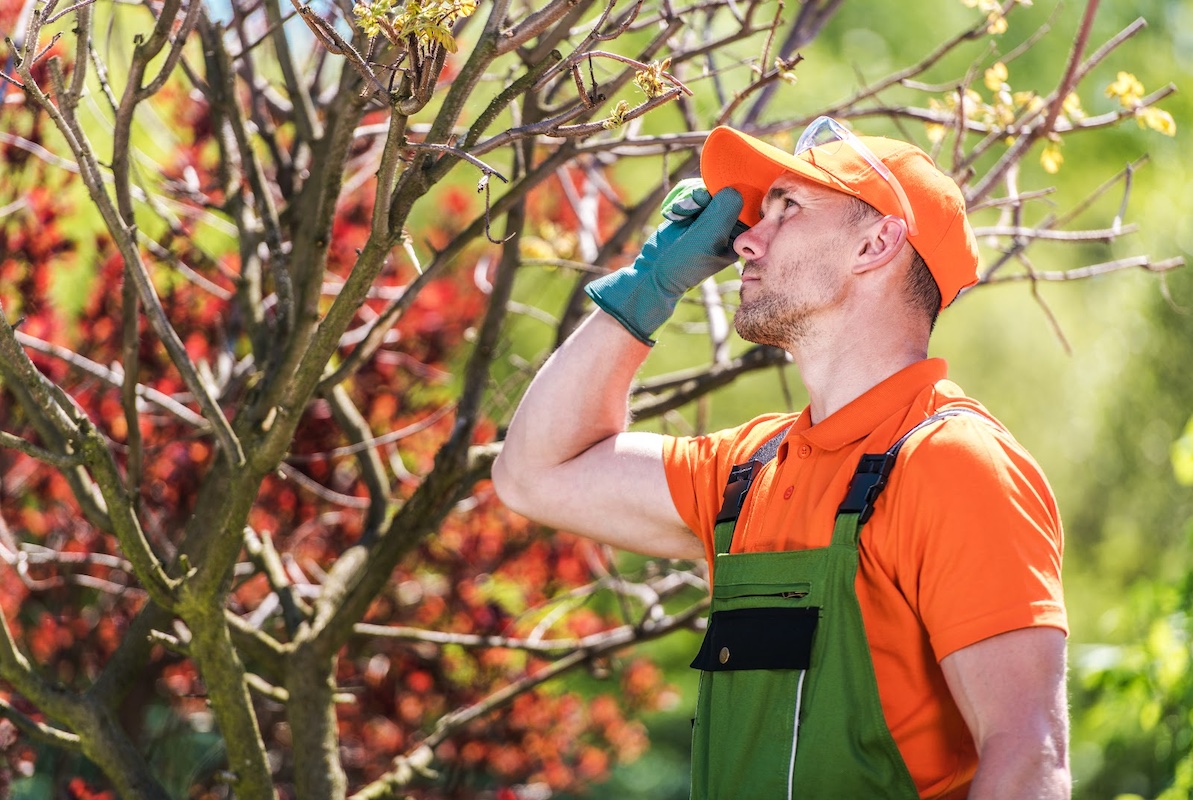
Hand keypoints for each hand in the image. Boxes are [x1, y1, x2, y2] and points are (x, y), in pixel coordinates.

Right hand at [585, 179, 744, 344]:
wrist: (653, 272)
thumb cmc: (684, 262)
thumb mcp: (708, 237)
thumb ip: (723, 211)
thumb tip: (733, 188)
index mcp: (739, 235)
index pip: (744, 203)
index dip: (730, 194)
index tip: (711, 200)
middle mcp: (725, 225)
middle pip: (721, 191)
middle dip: (701, 196)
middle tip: (688, 209)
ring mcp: (707, 217)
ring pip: (703, 189)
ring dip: (686, 198)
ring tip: (676, 214)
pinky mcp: (690, 212)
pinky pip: (689, 192)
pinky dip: (677, 200)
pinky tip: (671, 215)